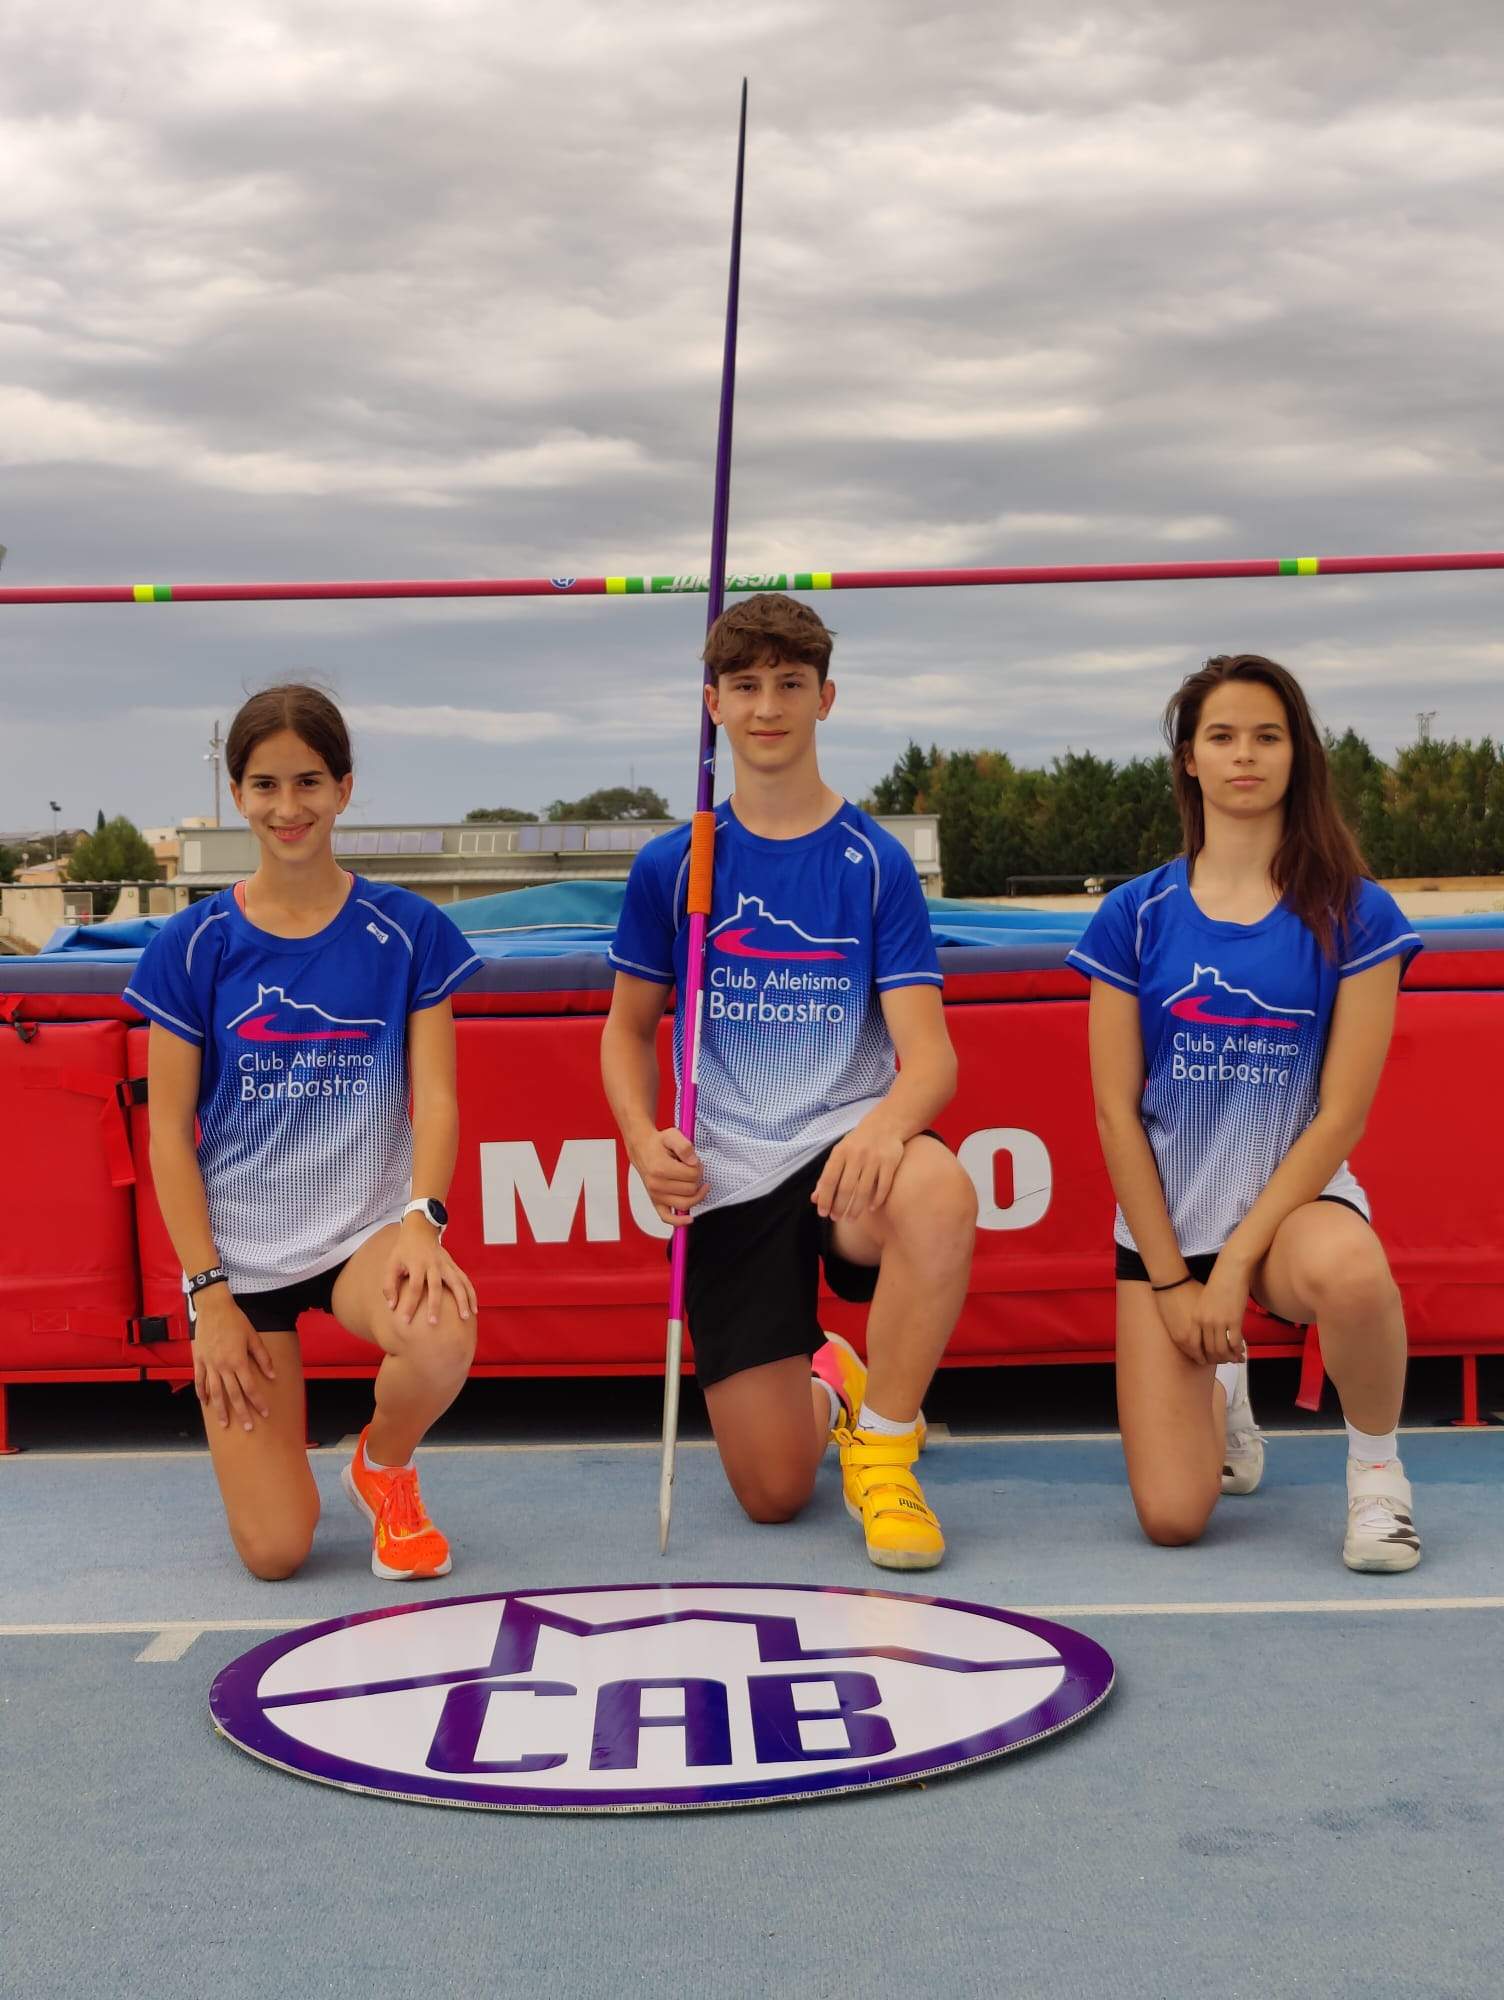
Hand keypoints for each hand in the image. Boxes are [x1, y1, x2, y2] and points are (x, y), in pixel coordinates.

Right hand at [192, 1288, 275, 1431]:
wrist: (213, 1308)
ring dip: (220, 1410)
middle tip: (248, 1428)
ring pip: (215, 1393)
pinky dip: (202, 1393)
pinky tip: (206, 1403)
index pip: (250, 1388)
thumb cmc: (236, 1321)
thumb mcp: (253, 1337)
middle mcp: (223, 1366)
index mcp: (238, 1361)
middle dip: (242, 1413)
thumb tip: (272, 1375)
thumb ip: (263, 1358)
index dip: (258, 1402)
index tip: (265, 1414)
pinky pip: (200, 1381)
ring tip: (225, 1424)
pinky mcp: (199, 1360)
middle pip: (233, 1395)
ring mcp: (209, 1365)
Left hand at [384, 1219, 478, 1325]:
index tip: (405, 1320)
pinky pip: (465, 1281)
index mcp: (417, 1264)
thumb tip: (392, 1306)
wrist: (420, 1231)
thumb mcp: (391, 1264)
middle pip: (436, 1286)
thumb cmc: (403, 1251)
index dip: (409, 1304)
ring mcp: (446, 1264)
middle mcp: (433, 1264)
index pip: (413, 1287)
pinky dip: (471, 1294)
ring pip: (457, 1283)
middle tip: (433, 1322)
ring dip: (462, 1300)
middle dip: (435, 1305)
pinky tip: (474, 1309)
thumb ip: (389, 1285)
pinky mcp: (454, 1266)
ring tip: (465, 1317)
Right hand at [630, 1127, 708, 1227]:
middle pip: (691, 1190)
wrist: (642, 1148)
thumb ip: (685, 1146)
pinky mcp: (655, 1202)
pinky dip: (679, 1221)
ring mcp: (656, 1195)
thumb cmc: (658, 1143)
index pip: (693, 1175)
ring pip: (685, 1203)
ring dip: (695, 1194)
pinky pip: (667, 1217)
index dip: (699, 1167)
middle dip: (697, 1178)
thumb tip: (693, 1162)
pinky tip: (689, 1219)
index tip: (695, 1161)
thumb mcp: (673, 1135)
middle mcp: (657, 1185)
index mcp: (661, 1168)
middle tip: (692, 1168)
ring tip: (694, 1183)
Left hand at [811, 1115, 904, 1221]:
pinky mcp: (890, 1162)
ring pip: (864, 1190)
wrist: (885, 1124)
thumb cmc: (857, 1143)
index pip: (829, 1180)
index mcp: (841, 1152)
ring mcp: (874, 1159)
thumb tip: (815, 1199)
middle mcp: (857, 1155)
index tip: (823, 1213)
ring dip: (856, 1208)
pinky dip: (877, 1199)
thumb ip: (827, 1175)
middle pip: (846, 1188)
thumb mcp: (839, 1154)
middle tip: (836, 1218)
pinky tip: (871, 1208)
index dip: (825, 1198)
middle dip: (840, 1207)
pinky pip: (884, 1186)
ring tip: (851, 1218)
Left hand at [1155, 1268, 1247, 1364]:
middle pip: (1209, 1350)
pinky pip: (1234, 1342)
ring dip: (1229, 1357)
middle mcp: (1205, 1322)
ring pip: (1222, 1349)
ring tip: (1235, 1358)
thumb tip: (1209, 1335)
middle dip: (1218, 1359)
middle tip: (1226, 1362)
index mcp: (1195, 1318)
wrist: (1230, 1272)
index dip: (1201, 1356)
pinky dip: (1238, 1349)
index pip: (1195, 1345)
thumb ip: (1204, 1319)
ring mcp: (1219, 1322)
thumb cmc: (1218, 1285)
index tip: (1208, 1361)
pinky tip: (1241, 1351)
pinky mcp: (1234, 1320)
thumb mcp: (1204, 1303)